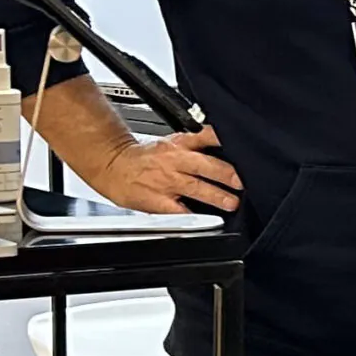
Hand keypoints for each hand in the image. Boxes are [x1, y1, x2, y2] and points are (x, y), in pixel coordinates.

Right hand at [92, 125, 239, 213]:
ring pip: (195, 188)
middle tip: (240, 182)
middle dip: (225, 174)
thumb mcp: (172, 142)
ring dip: (215, 196)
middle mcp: (175, 161)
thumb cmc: (146, 157)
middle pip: (204, 165)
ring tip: (231, 203)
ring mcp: (167, 182)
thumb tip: (226, 150)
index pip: (206, 136)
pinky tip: (207, 219)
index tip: (242, 147)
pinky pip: (178, 210)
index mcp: (180, 143)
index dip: (223, 141)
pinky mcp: (158, 201)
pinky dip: (193, 215)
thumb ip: (198, 145)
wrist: (114, 166)